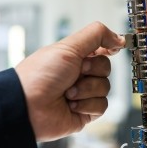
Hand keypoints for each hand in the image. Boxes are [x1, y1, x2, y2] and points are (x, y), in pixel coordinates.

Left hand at [15, 22, 124, 141]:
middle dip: (92, 71)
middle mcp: (79, 74)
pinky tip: (70, 105)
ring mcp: (82, 93)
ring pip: (105, 88)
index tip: (113, 48)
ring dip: (86, 89)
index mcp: (74, 56)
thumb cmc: (40, 75)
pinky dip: (86, 105)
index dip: (108, 48)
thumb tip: (119, 38)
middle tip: (76, 72)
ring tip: (68, 93)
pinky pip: (101, 106)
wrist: (28, 107)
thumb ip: (96, 35)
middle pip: (106, 68)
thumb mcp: (69, 47)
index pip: (100, 49)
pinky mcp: (85, 112)